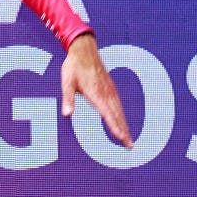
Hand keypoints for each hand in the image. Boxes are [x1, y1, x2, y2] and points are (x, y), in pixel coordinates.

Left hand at [61, 33, 133, 148]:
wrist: (84, 50)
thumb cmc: (73, 66)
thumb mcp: (66, 82)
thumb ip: (68, 98)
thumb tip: (66, 114)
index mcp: (96, 94)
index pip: (108, 114)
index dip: (115, 127)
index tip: (122, 138)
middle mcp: (106, 93)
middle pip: (117, 115)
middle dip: (124, 131)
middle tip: (129, 146)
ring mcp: (110, 90)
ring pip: (119, 110)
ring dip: (125, 125)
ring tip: (128, 139)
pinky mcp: (110, 87)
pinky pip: (118, 104)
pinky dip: (122, 115)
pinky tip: (122, 121)